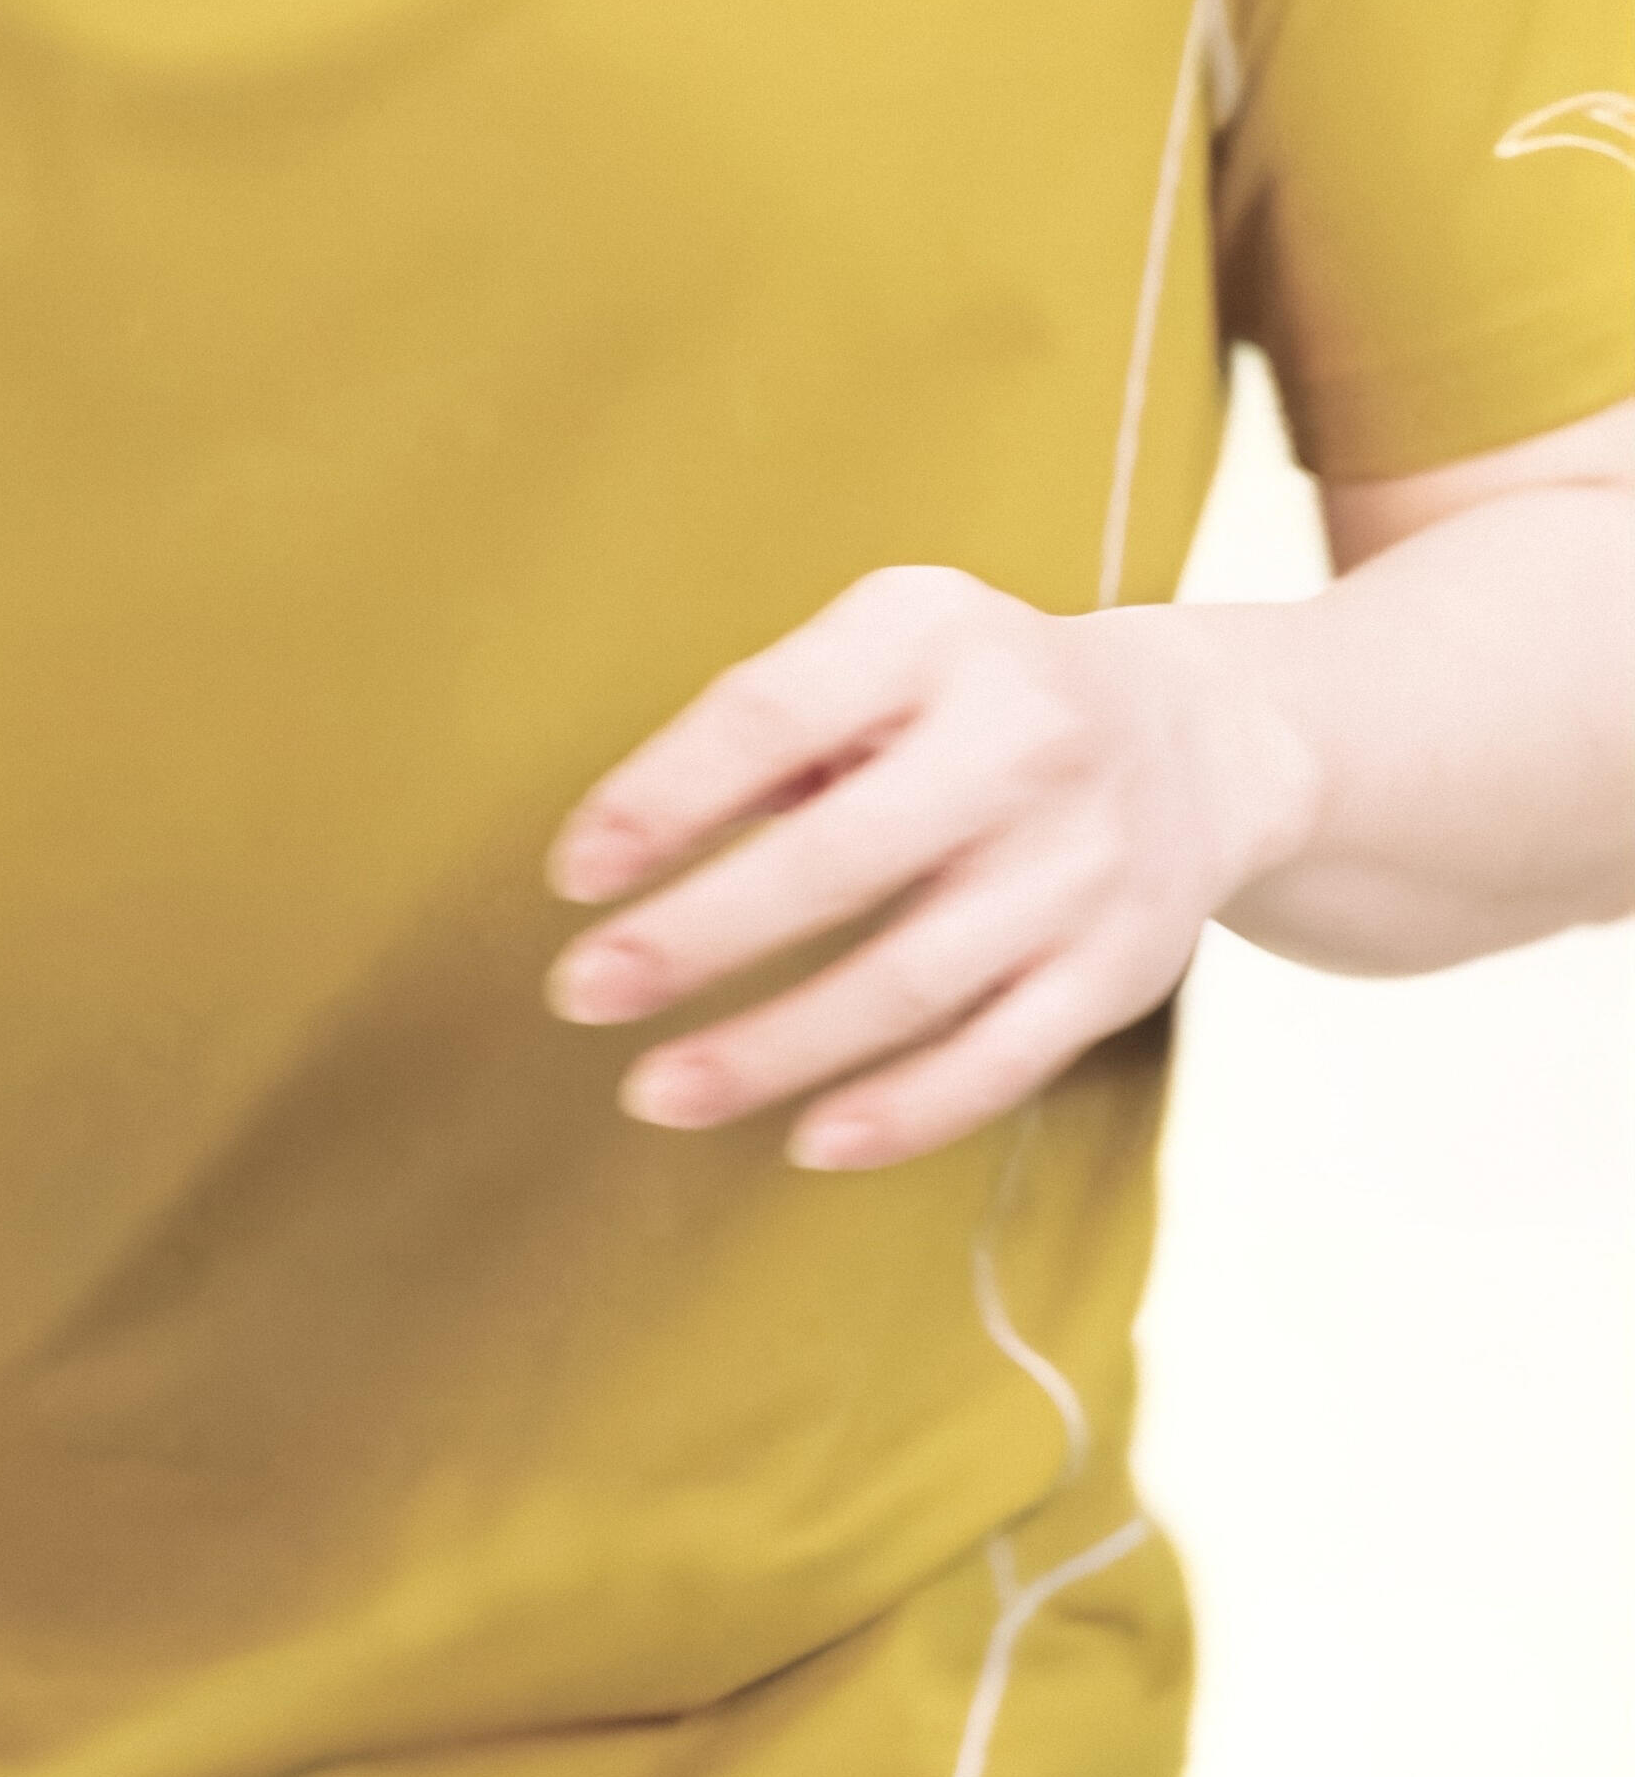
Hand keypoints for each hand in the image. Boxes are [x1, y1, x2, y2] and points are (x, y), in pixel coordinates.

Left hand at [543, 567, 1318, 1170]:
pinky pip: (999, 1060)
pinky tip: (807, 1140)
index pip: (776, 713)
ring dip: (772, 1049)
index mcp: (936, 636)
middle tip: (582, 991)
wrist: (1201, 738)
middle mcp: (1023, 740)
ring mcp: (1080, 863)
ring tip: (657, 1089)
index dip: (666, 797)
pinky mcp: (1119, 968)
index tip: (576, 872)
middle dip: (696, 937)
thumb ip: (776, 725)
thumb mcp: (887, 650)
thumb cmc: (976, 697)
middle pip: (840, 859)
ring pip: (910, 981)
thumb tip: (633, 845)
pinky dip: (901, 1112)